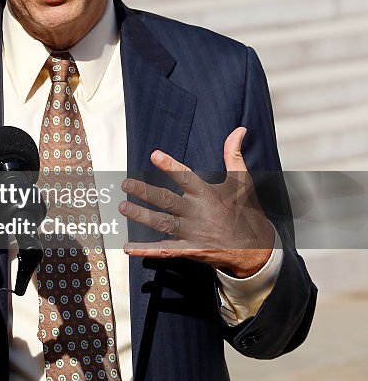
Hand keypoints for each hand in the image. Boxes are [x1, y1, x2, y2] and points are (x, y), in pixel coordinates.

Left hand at [119, 127, 274, 276]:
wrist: (256, 248)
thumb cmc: (245, 210)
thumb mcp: (242, 181)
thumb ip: (233, 154)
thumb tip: (239, 129)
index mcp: (208, 194)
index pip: (186, 178)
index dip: (170, 166)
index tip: (154, 155)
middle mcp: (198, 213)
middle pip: (168, 201)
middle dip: (145, 192)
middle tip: (125, 183)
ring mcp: (193, 233)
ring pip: (162, 223)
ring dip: (141, 216)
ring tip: (123, 206)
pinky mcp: (190, 250)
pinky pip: (165, 251)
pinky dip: (146, 250)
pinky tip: (128, 248)